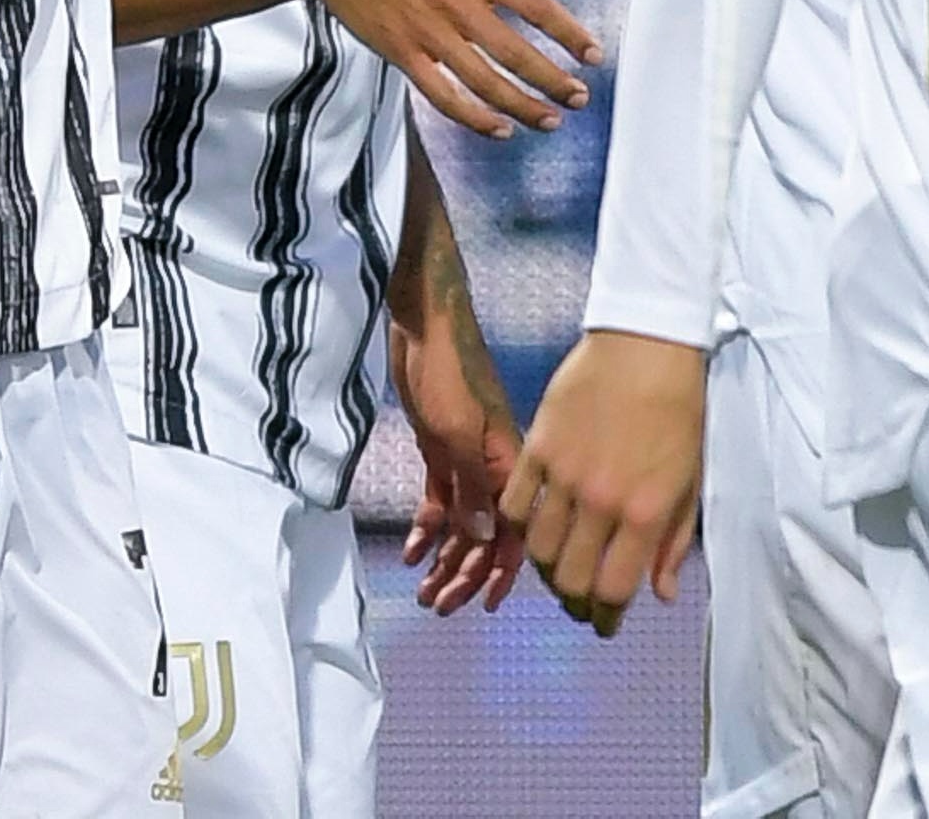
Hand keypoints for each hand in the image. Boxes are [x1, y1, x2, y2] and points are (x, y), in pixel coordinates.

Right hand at [305, 0, 597, 137]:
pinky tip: (498, 129)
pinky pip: (443, 95)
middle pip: (515, 52)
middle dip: (552, 80)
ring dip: (521, 106)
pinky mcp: (402, 53)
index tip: (594, 57)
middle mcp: (459, 2)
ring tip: (548, 121)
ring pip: (484, 81)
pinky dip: (473, 117)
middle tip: (578, 99)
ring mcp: (429, 31)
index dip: (570, 35)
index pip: (538, 7)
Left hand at [393, 307, 525, 614]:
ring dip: (445, 558)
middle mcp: (493, 468)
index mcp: (509, 464)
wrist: (424, 323)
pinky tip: (412, 551)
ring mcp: (466, 460)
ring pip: (462, 523)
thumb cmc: (447, 370)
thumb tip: (486, 541)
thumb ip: (472, 487)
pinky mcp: (442, 450)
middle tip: (437, 605)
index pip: (515, 529)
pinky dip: (428, 529)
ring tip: (424, 591)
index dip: (504, 570)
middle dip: (466, 573)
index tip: (487, 605)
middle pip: (486, 534)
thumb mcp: (457, 431)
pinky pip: (440, 501)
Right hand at [498, 330, 705, 636]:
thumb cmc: (680, 409)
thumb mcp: (691, 478)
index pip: (613, 589)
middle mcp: (601, 502)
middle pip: (570, 579)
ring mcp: (564, 475)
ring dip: (547, 567)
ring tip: (559, 564)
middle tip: (581, 598)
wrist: (648, 342)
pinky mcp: (537, 447)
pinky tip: (532, 525)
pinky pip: (514, 504)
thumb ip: (673, 541)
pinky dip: (518, 524)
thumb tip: (660, 594)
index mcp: (645, 512)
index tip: (605, 621)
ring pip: (537, 549)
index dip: (606, 615)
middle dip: (576, 600)